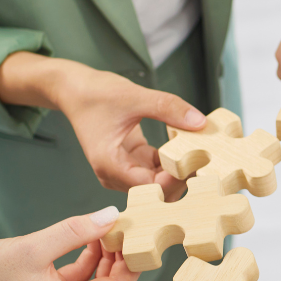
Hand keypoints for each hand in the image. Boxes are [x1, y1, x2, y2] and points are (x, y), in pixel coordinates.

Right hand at [0, 52, 205, 192]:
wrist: (73, 89)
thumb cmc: (95, 93)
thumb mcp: (133, 96)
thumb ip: (167, 108)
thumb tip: (200, 122)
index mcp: (110, 166)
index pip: (151, 187)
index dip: (176, 180)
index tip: (200, 163)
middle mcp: (115, 175)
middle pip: (156, 191)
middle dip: (182, 178)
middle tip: (207, 160)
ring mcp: (123, 169)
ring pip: (159, 182)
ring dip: (180, 170)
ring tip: (202, 153)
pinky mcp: (131, 161)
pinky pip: (158, 168)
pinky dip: (173, 160)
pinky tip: (189, 147)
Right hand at [0, 207, 140, 280]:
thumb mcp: (33, 246)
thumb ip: (75, 231)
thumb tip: (110, 215)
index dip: (131, 267)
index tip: (136, 240)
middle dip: (121, 266)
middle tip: (123, 236)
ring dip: (105, 264)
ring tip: (104, 233)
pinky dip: (87, 266)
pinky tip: (87, 241)